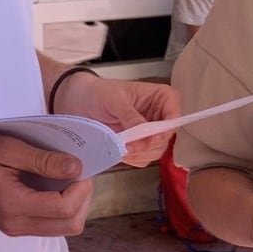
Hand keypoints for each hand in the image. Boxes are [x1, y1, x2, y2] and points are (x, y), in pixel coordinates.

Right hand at [0, 131, 93, 237]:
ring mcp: (15, 228)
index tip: (80, 167)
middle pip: (70, 224)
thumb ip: (42, 160)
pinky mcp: (16, 226)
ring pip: (64, 228)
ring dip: (74, 204)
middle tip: (78, 173)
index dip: (81, 188)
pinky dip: (62, 207)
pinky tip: (55, 186)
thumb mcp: (6, 148)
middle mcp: (16, 224)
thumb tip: (76, 169)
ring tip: (67, 178)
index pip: (64, 208)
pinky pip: (51, 224)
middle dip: (83, 198)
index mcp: (13, 205)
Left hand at [54, 74, 180, 165]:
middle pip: (166, 139)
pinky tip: (119, 152)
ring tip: (119, 149)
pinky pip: (143, 158)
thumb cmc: (98, 92)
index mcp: (161, 98)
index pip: (175, 117)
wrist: (77, 101)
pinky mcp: (139, 145)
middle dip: (147, 146)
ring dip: (139, 154)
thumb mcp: (116, 100)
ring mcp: (149, 133)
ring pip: (155, 151)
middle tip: (127, 147)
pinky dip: (132, 158)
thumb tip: (146, 137)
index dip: (165, 131)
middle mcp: (160, 116)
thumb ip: (132, 118)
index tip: (151, 139)